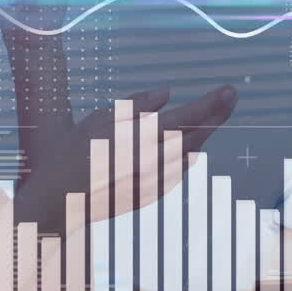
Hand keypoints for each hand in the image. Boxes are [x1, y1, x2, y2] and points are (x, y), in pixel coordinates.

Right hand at [14, 84, 237, 230]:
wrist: (60, 200)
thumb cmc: (74, 152)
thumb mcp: (100, 118)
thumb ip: (136, 105)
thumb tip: (166, 94)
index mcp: (142, 139)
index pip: (187, 117)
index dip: (211, 103)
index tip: (230, 90)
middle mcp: (155, 162)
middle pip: (197, 135)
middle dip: (217, 115)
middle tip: (231, 97)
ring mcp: (155, 182)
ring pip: (189, 154)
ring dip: (201, 134)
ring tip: (212, 116)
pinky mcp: (151, 195)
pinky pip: (176, 171)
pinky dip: (184, 155)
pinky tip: (185, 146)